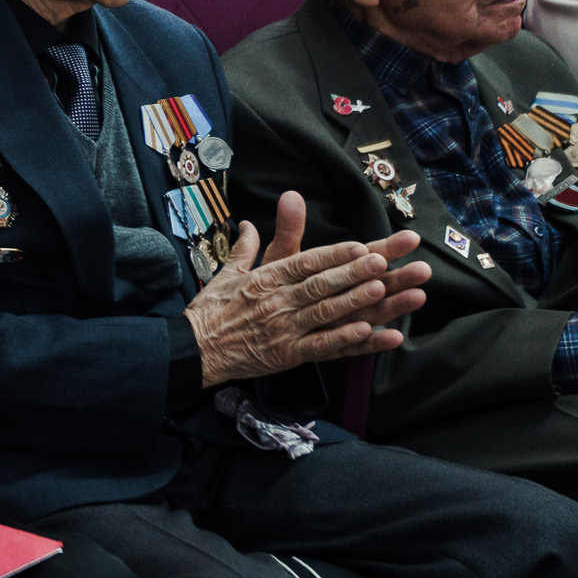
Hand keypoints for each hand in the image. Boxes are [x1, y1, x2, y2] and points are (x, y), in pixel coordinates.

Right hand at [186, 193, 423, 385]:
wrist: (193, 350)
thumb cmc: (210, 311)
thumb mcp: (226, 274)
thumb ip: (244, 248)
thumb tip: (247, 222)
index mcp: (264, 280)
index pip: (303, 263)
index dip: (332, 254)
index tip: (358, 245)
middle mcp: (276, 302)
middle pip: (320, 284)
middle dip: (353, 272)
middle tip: (382, 261)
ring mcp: (283, 329)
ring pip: (325, 312)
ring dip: (355, 301)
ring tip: (383, 289)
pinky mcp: (286, 355)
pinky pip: (321, 346)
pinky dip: (345, 339)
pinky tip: (367, 332)